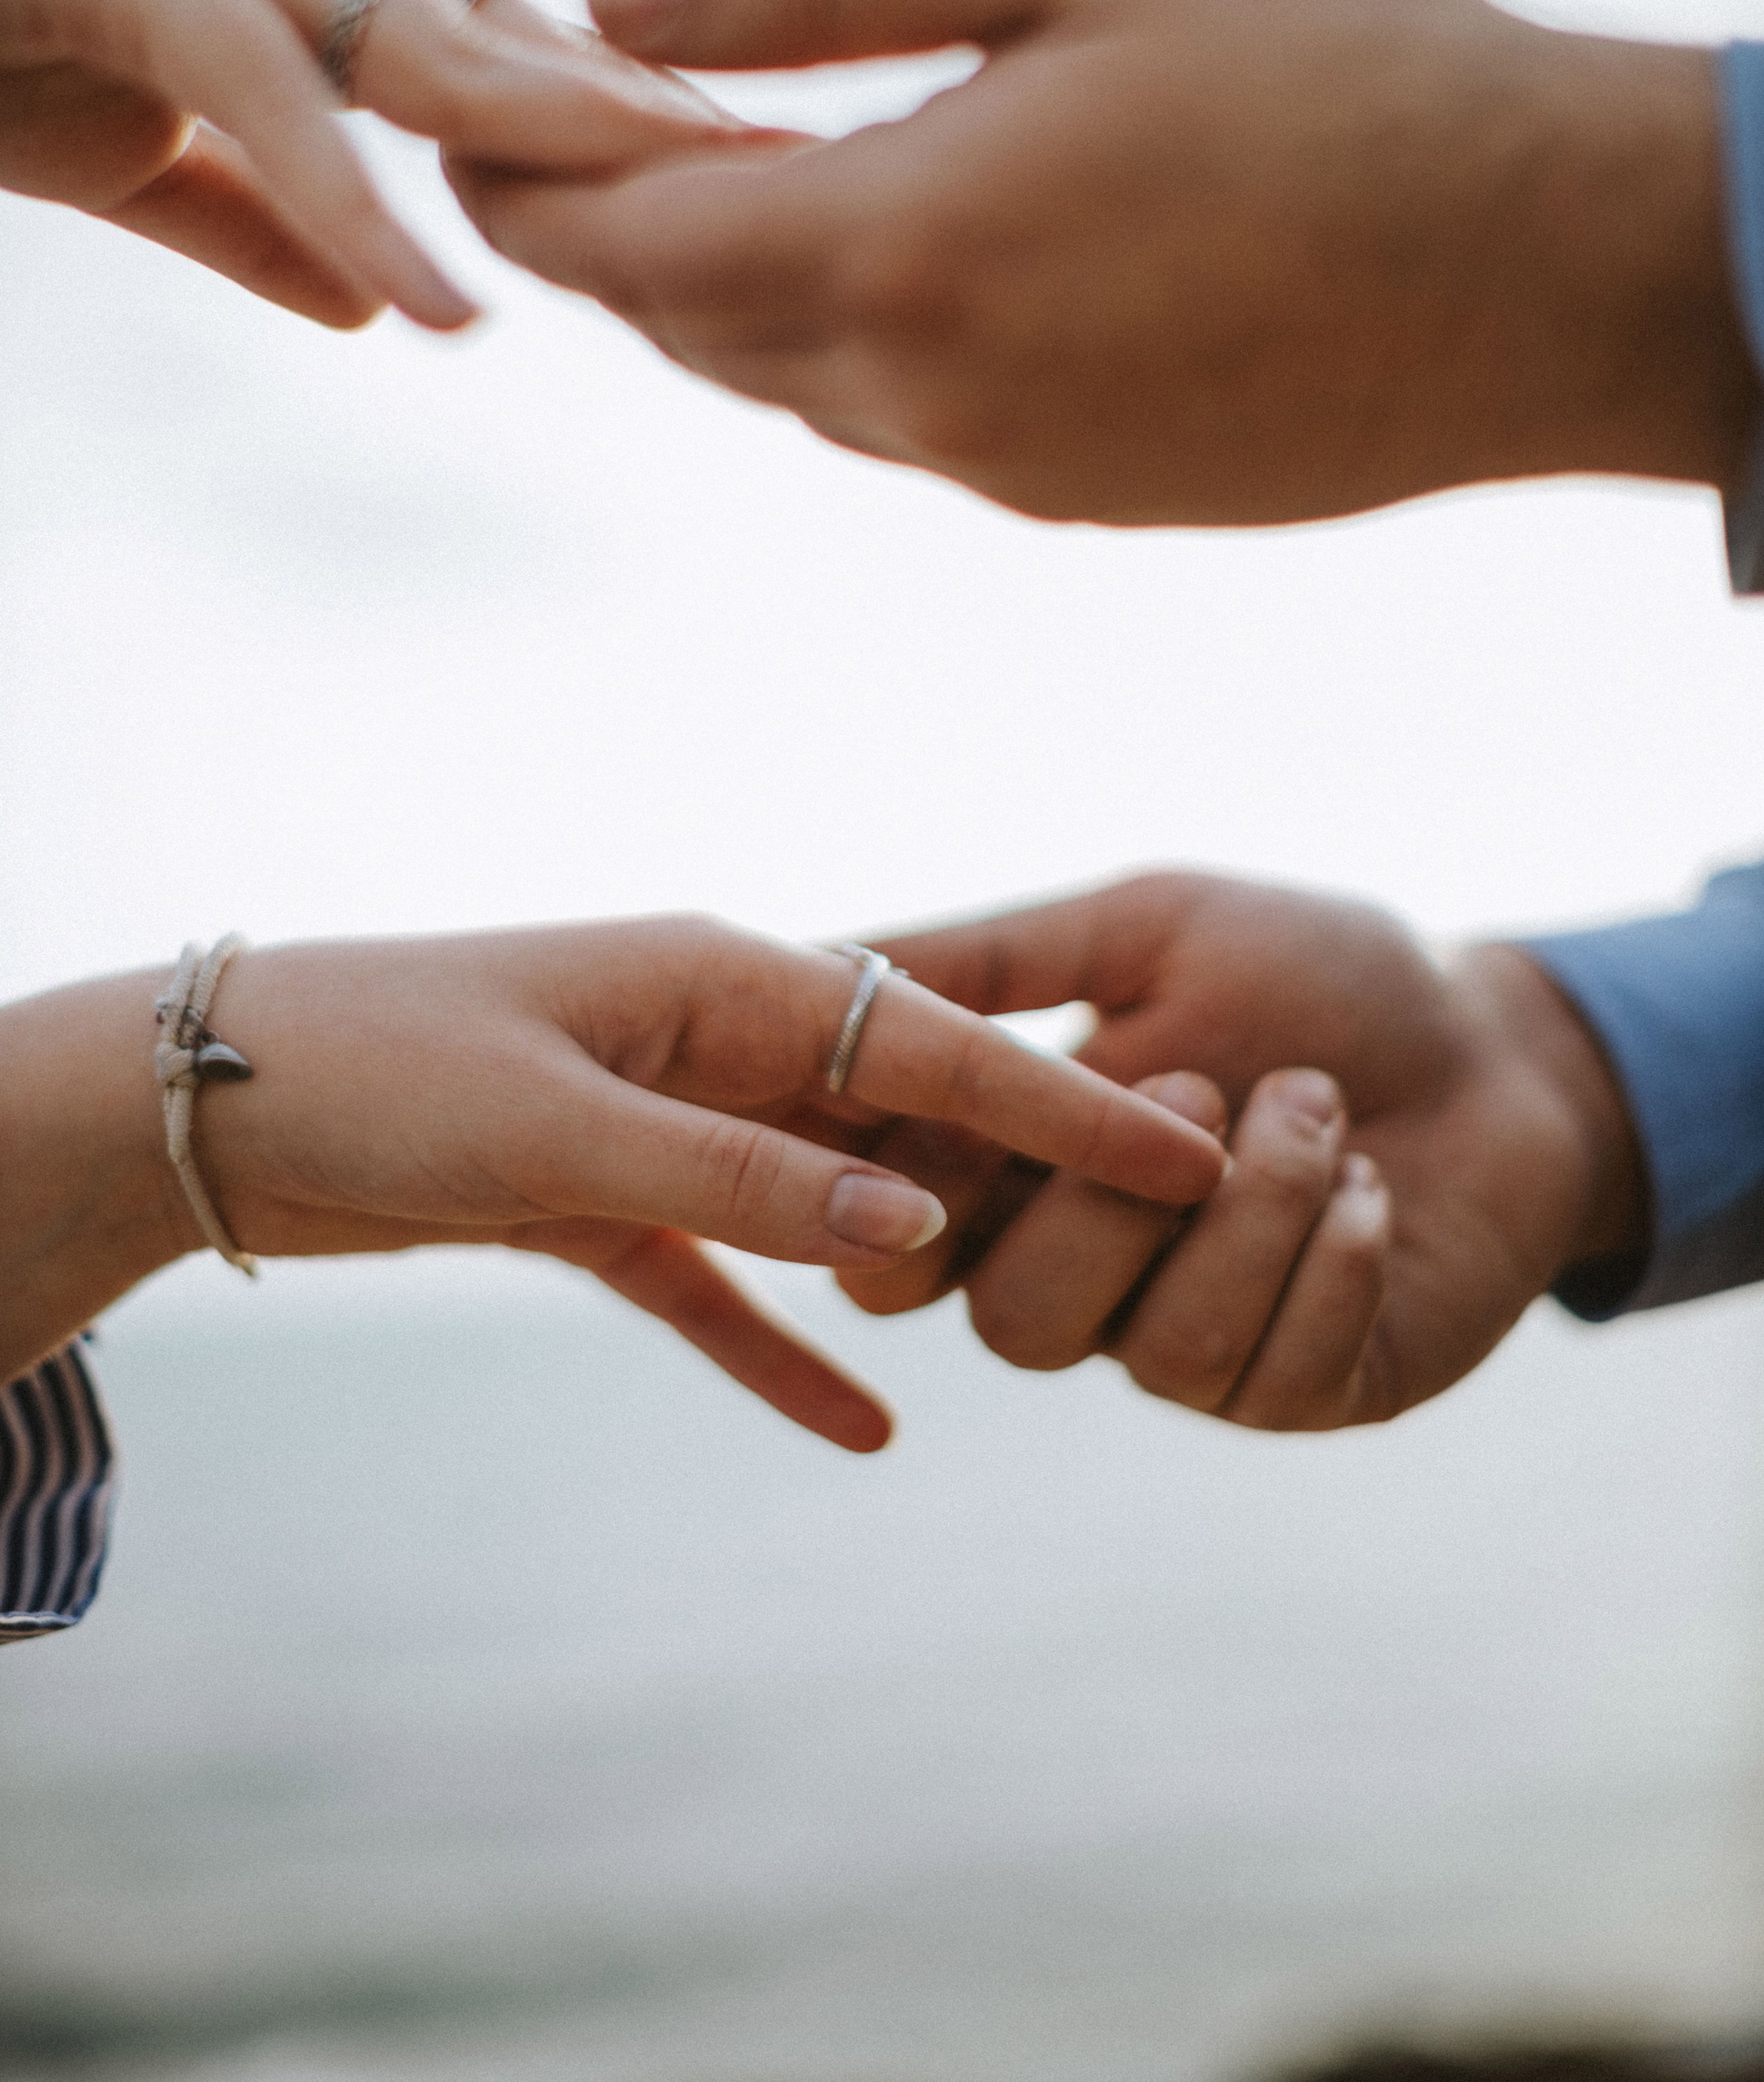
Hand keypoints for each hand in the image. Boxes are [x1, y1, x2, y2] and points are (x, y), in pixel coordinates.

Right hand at [0, 0, 750, 329]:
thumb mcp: (148, 159)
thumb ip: (265, 225)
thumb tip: (384, 309)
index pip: (514, 55)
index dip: (639, 122)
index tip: (767, 187)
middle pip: (519, 44)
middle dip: (662, 120)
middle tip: (812, 187)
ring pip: (428, 56)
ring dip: (567, 147)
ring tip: (697, 229)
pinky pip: (271, 109)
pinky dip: (360, 211)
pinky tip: (445, 304)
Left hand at [0, 913, 1223, 1448]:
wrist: (215, 1102)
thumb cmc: (378, 1075)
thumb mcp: (565, 1131)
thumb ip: (743, 1179)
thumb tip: (916, 1229)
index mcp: (717, 975)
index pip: (928, 1039)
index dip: (1061, 1101)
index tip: (1189, 1145)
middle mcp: (706, 1035)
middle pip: (893, 1113)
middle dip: (1018, 1172)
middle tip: (1161, 1231)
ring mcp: (656, 1118)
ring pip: (819, 1199)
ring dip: (911, 1262)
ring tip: (1037, 1320)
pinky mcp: (598, 1202)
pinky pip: (718, 1284)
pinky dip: (780, 1350)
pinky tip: (861, 1429)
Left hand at [449, 0, 1749, 522]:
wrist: (1544, 267)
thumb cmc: (1336, 64)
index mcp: (895, 246)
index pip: (619, 249)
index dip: (529, 186)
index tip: (489, 116)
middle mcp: (920, 392)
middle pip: (686, 329)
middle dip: (626, 234)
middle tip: (619, 119)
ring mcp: (996, 469)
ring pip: (794, 385)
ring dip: (749, 289)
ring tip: (770, 170)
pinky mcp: (1070, 500)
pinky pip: (909, 424)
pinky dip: (868, 341)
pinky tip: (936, 251)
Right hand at [835, 873, 1643, 1430]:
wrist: (1501, 1042)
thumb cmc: (1318, 974)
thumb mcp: (1150, 928)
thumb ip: (1000, 958)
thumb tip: (831, 954)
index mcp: (1024, 1176)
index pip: (898, 1247)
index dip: (915, 1199)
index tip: (973, 1107)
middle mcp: (1089, 1278)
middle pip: (1010, 1323)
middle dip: (1109, 1203)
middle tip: (1203, 1080)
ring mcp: (1191, 1347)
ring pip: (1150, 1349)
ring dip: (1251, 1211)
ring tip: (1318, 1105)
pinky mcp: (1302, 1391)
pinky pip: (1272, 1370)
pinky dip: (1333, 1258)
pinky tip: (1375, 1187)